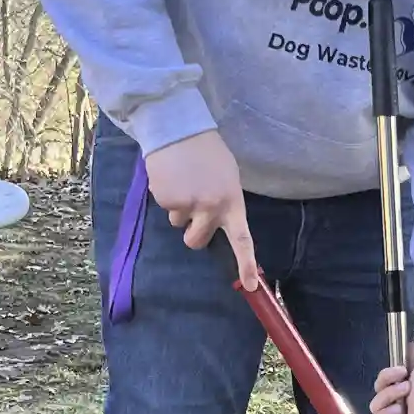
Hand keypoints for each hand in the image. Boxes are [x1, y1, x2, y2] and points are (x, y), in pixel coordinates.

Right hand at [143, 129, 258, 289]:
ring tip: (183, 179)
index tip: (249, 286)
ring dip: (178, 206)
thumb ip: (225, 202)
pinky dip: (165, 195)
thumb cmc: (207, 151)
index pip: (242, 239)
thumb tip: (216, 225)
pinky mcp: (165, 199)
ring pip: (177, 223)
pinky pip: (164, 207)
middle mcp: (211, 207)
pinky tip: (171, 175)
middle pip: (196, 241)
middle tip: (192, 204)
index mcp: (232, 201)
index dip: (245, 264)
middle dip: (191, 230)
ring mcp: (187, 205)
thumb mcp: (227, 176)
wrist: (178, 127)